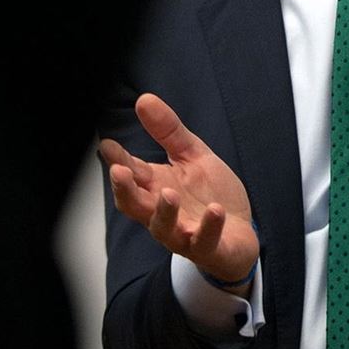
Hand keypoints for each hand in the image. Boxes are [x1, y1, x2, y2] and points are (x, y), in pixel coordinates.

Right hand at [99, 93, 258, 292]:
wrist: (241, 232)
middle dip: (125, 190)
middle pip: (135, 206)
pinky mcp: (210, 249)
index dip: (119, 161)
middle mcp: (165, 213)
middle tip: (119, 171)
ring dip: (164, 212)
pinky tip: (215, 211)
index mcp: (157, 188)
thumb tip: (144, 99)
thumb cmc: (210, 195)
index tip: (107, 146)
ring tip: (169, 193)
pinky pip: (205, 242)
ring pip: (164, 229)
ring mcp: (185, 233)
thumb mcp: (192, 156)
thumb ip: (169, 132)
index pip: (133, 174)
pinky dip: (208, 227)